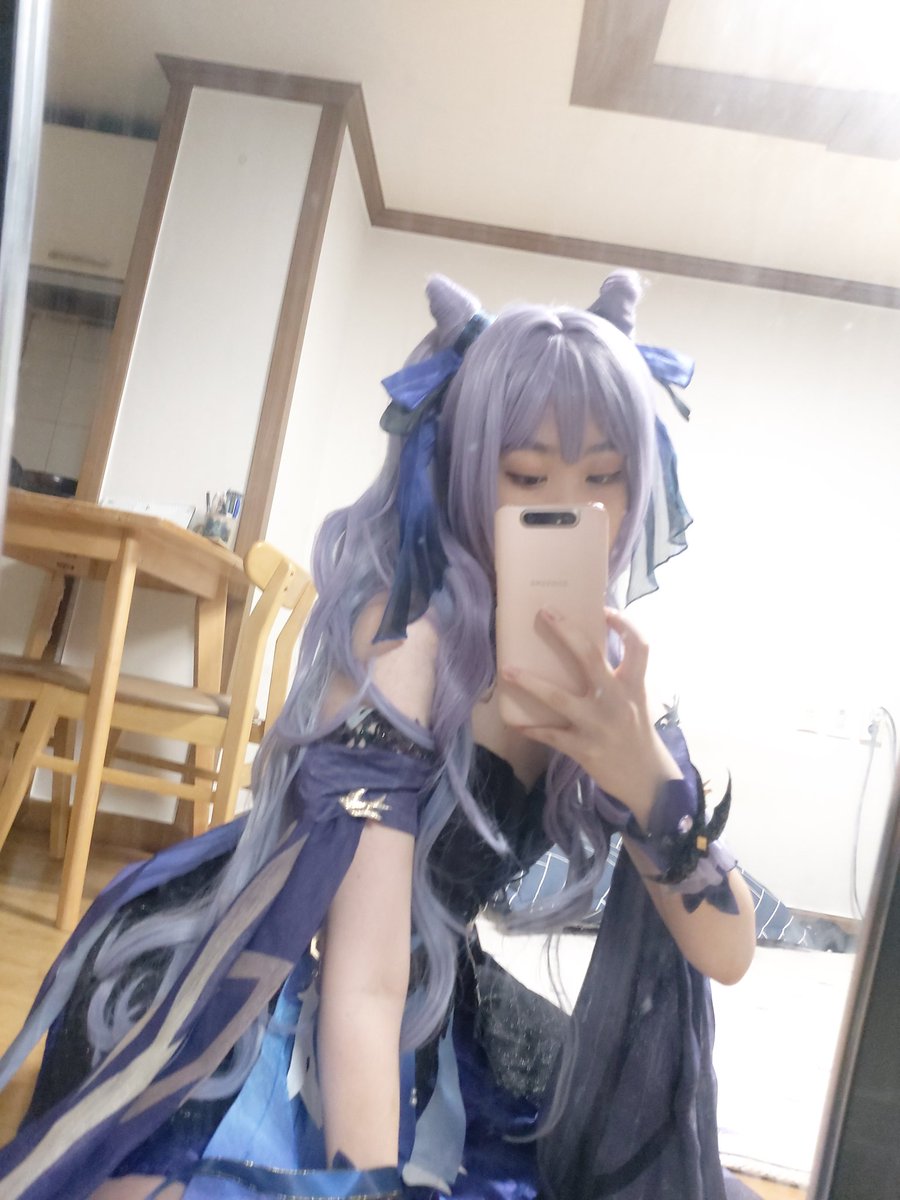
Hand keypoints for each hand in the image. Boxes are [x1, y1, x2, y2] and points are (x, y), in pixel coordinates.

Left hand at [501, 607, 679, 821]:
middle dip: (565, 632)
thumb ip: (619, 680)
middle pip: (590, 657)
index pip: (638, 646)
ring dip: (530, 683)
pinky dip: (532, 728)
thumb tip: (585, 652)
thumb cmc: (636, 734)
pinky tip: (516, 724)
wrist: (646, 780)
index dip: (624, 624)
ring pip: (559, 698)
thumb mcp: (637, 702)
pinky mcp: (584, 749)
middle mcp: (617, 701)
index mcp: (634, 686)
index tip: (603, 610)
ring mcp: (598, 725)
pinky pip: (551, 735)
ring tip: (507, 670)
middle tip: (544, 613)